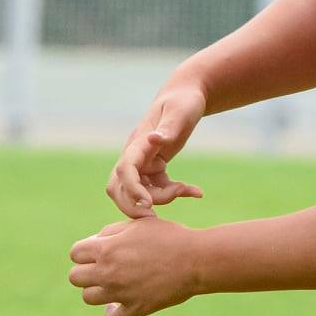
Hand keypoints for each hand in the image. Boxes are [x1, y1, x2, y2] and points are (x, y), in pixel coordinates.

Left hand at [67, 216, 200, 315]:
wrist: (197, 258)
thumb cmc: (171, 236)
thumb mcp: (141, 224)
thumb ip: (113, 230)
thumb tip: (96, 241)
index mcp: (108, 249)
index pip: (75, 253)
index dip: (86, 250)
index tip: (100, 250)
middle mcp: (109, 272)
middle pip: (75, 277)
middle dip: (87, 270)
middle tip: (105, 266)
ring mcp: (120, 293)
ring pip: (88, 297)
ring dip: (98, 289)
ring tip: (114, 283)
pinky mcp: (136, 308)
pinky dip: (112, 313)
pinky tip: (118, 304)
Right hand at [107, 86, 206, 218]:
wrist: (187, 97)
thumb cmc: (184, 101)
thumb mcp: (181, 112)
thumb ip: (169, 127)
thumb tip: (153, 139)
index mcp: (138, 143)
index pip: (125, 169)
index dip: (132, 189)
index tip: (147, 203)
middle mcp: (135, 155)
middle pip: (119, 188)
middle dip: (132, 206)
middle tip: (155, 218)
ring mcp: (143, 163)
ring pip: (138, 192)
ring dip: (159, 200)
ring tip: (188, 191)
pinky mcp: (155, 168)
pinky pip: (157, 188)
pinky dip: (173, 193)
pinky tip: (196, 192)